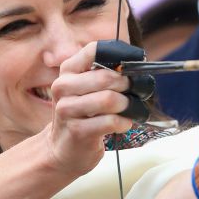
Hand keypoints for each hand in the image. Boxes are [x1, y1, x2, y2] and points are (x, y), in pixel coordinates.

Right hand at [45, 42, 132, 177]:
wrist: (62, 148)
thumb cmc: (81, 114)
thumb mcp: (86, 88)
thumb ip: (104, 73)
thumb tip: (137, 63)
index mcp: (68, 70)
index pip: (94, 50)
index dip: (120, 56)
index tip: (133, 66)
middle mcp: (63, 86)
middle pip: (105, 77)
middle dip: (126, 84)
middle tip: (134, 91)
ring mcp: (67, 109)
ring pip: (109, 99)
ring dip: (126, 104)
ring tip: (128, 108)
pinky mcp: (77, 131)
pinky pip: (111, 121)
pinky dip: (124, 122)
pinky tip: (123, 124)